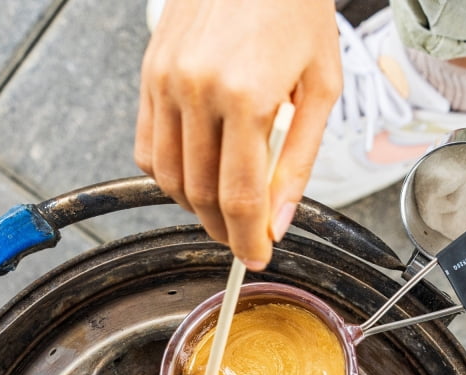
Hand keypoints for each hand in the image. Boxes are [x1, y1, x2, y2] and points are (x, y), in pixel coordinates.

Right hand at [135, 0, 340, 269]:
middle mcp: (197, 90)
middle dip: (223, 229)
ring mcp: (165, 80)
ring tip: (221, 212)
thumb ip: (299, 161)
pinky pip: (145, 145)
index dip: (247, 239)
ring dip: (194, 207)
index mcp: (246, 96)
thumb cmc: (296, 8)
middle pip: (201, 193)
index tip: (257, 257)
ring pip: (166, 176)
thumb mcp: (320, 88)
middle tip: (244, 241)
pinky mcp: (149, 73)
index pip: (240, 196)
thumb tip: (280, 221)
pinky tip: (193, 177)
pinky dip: (166, 174)